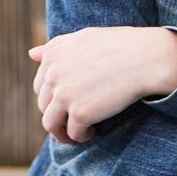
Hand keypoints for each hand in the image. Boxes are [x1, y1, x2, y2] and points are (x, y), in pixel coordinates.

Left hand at [29, 26, 176, 143]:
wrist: (145, 57)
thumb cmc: (120, 45)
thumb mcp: (83, 38)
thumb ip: (55, 47)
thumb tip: (31, 53)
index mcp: (53, 54)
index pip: (40, 85)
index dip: (54, 98)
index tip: (69, 103)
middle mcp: (53, 73)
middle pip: (43, 105)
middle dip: (58, 115)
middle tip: (76, 119)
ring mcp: (64, 94)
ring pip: (50, 124)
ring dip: (62, 133)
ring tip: (79, 133)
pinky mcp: (79, 113)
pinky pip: (72, 133)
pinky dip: (81, 136)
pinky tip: (94, 131)